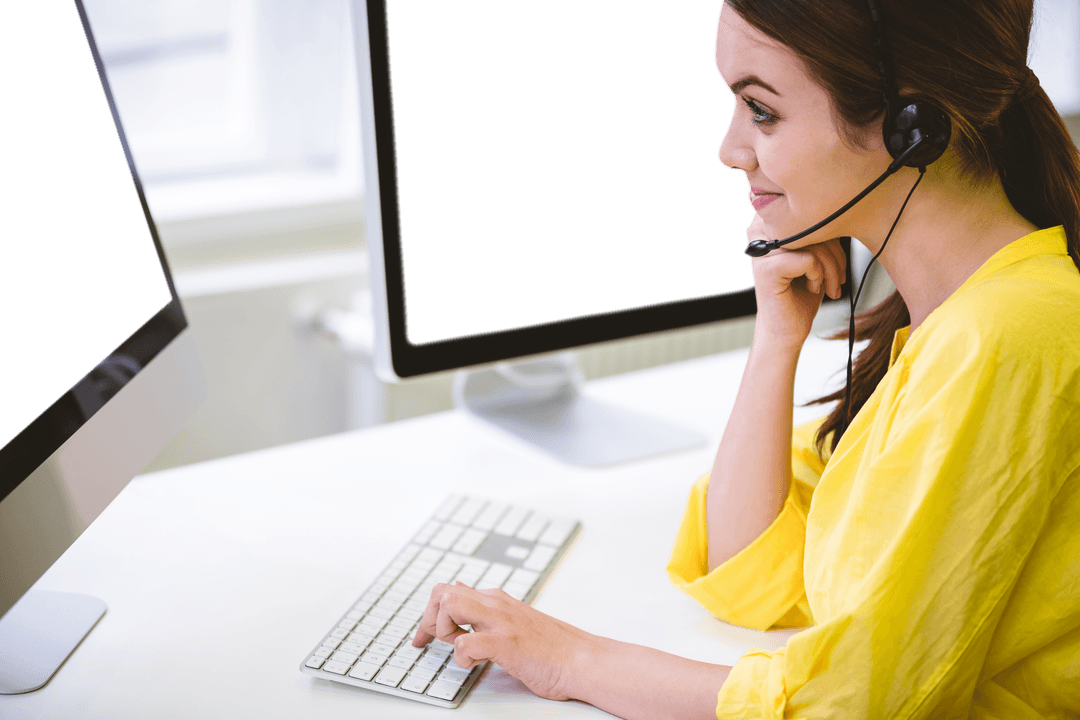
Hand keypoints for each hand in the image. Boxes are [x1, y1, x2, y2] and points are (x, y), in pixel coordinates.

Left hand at [412, 582, 592, 701]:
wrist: (581, 659)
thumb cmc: (550, 647)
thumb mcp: (513, 620)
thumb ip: (489, 611)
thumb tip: (462, 598)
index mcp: (496, 599)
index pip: (448, 590)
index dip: (428, 614)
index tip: (423, 636)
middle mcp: (495, 604)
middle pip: (442, 592)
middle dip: (430, 619)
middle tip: (439, 642)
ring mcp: (500, 622)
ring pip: (450, 605)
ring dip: (445, 630)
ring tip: (460, 647)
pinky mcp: (506, 643)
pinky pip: (466, 643)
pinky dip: (462, 657)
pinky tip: (477, 664)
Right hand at [746, 213, 846, 351]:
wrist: (785, 330)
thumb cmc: (800, 293)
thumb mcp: (815, 254)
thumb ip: (820, 230)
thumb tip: (844, 210)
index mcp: (768, 222)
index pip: (811, 212)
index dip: (831, 235)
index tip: (836, 261)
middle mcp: (759, 231)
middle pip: (813, 225)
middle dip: (835, 254)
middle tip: (839, 278)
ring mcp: (760, 250)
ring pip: (814, 243)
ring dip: (831, 268)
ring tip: (830, 286)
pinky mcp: (766, 269)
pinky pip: (808, 260)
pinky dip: (819, 276)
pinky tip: (813, 288)